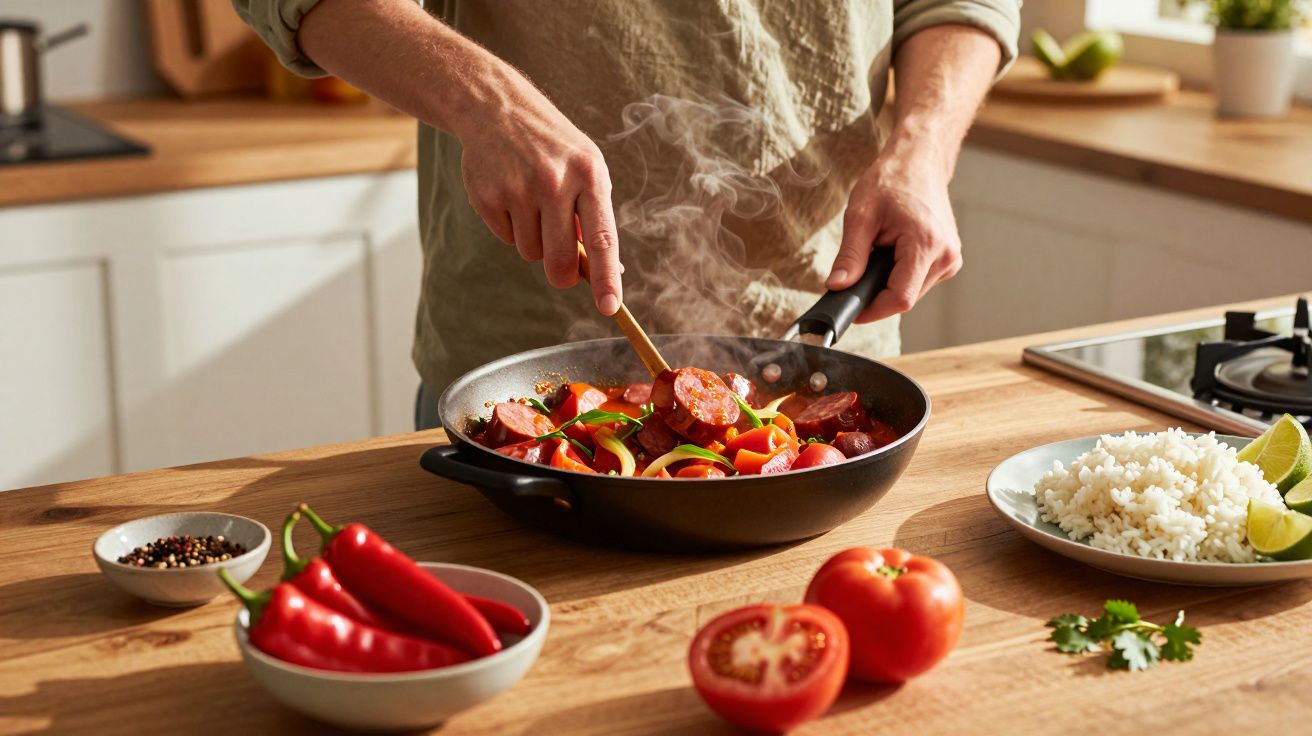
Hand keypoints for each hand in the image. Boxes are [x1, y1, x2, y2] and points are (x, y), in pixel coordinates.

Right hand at [455, 68, 622, 315]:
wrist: (497, 108)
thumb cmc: (554, 147)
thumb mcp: (586, 170)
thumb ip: (596, 218)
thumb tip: (607, 274)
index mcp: (588, 175)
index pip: (601, 238)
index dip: (605, 278)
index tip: (610, 307)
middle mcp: (553, 182)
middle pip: (559, 260)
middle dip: (561, 274)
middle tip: (561, 270)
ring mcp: (517, 189)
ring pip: (530, 253)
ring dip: (534, 241)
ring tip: (532, 202)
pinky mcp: (487, 197)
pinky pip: (506, 238)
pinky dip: (511, 227)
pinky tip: (510, 194)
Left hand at [825, 153, 962, 322]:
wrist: (919, 162)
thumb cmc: (891, 181)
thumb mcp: (860, 216)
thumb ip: (850, 256)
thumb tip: (837, 287)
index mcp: (926, 243)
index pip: (900, 299)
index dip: (872, 310)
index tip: (852, 310)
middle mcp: (946, 255)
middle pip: (905, 298)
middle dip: (877, 292)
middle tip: (858, 272)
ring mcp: (951, 258)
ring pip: (912, 292)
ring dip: (889, 283)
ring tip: (879, 253)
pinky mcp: (949, 259)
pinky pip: (919, 281)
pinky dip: (901, 275)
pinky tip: (893, 254)